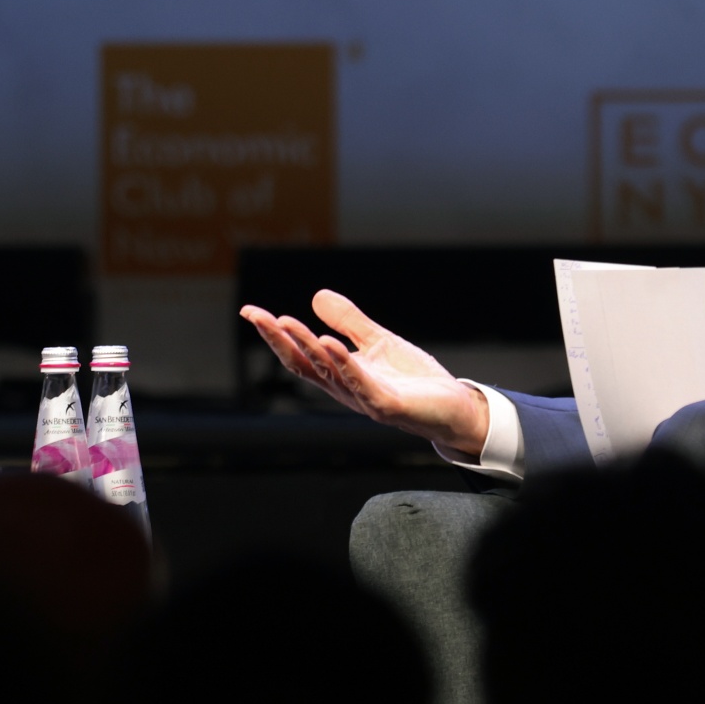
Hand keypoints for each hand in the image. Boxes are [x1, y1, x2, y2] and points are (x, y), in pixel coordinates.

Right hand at [239, 290, 490, 454]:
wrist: (454, 407)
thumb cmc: (414, 380)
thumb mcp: (379, 342)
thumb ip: (350, 322)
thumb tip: (316, 296)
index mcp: (340, 375)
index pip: (300, 355)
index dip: (275, 335)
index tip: (250, 312)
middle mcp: (346, 390)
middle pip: (305, 364)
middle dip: (280, 340)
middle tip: (257, 316)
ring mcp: (365, 399)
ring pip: (328, 372)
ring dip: (307, 346)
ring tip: (287, 321)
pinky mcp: (388, 406)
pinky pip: (361, 384)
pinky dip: (344, 364)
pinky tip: (329, 343)